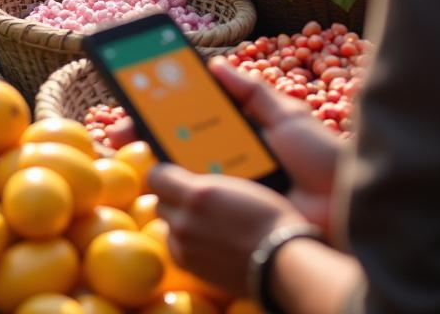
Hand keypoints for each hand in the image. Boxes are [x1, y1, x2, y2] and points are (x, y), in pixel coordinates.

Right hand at [108, 59, 343, 230]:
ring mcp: (226, 187)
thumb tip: (214, 63)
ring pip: (178, 170)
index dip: (162, 105)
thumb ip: (252, 91)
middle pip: (175, 141)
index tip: (135, 92)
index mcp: (239, 133)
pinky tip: (154, 180)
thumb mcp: (287, 116)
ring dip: (152, 158)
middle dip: (142, 131)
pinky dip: (172, 190)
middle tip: (119, 130)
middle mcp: (228, 159)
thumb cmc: (324, 161)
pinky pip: (193, 201)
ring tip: (130, 148)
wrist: (348, 211)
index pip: (192, 115)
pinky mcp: (228, 215)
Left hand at [150, 163, 307, 297]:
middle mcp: (184, 219)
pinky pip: (174, 247)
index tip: (173, 176)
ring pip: (166, 224)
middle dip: (172, 198)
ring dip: (177, 220)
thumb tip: (187, 182)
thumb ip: (205, 185)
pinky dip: (183, 242)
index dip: (164, 175)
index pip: (156, 176)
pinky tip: (202, 241)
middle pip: (159, 200)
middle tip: (192, 200)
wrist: (283, 260)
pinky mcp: (190, 265)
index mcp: (196, 194)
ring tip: (201, 222)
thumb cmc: (268, 218)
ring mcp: (185, 245)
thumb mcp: (233, 187)